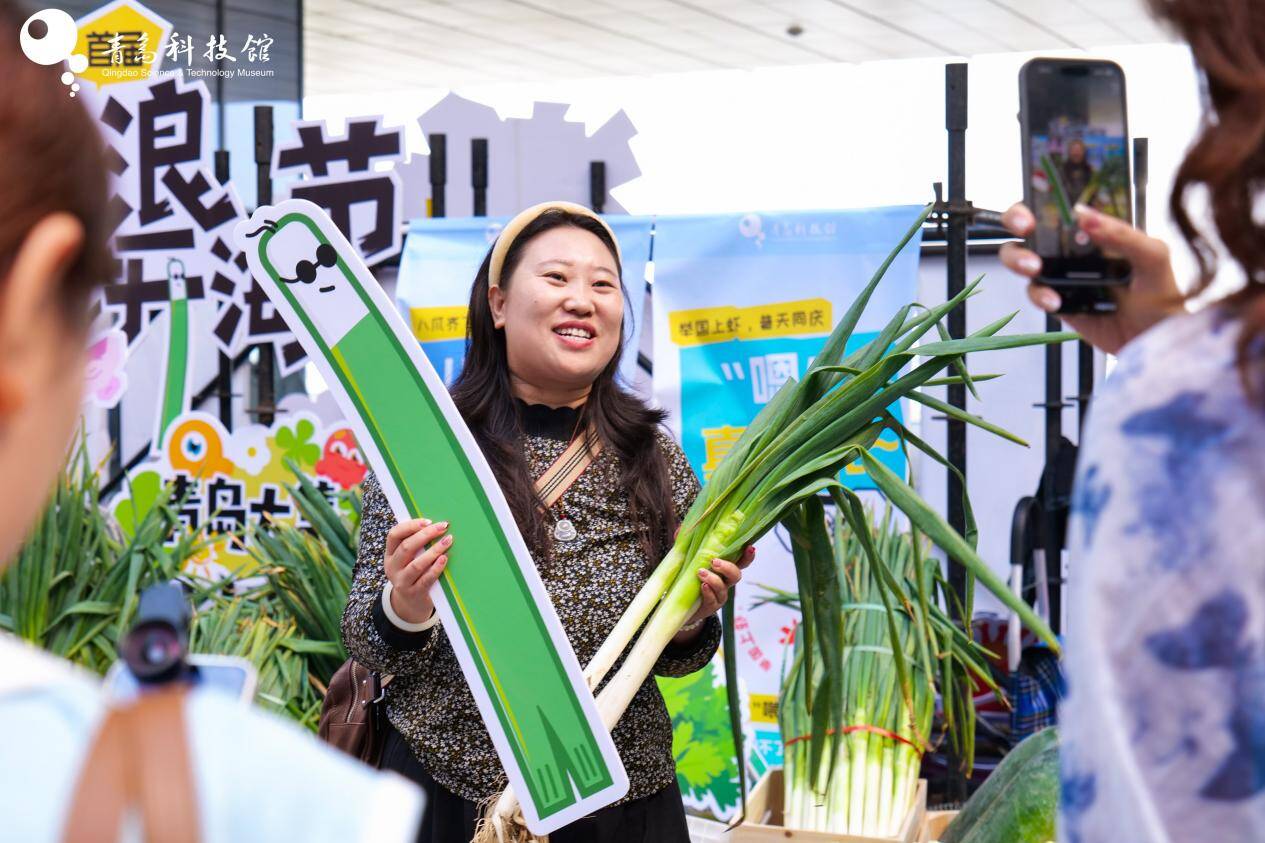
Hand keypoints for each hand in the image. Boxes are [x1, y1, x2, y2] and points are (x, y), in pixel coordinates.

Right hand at [383, 517, 452, 624]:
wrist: (410, 604)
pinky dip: (436, 568)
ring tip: (448, 541)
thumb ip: (415, 544)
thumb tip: (436, 525)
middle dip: (426, 535)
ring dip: (434, 551)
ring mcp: (401, 582)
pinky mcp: (414, 593)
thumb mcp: (408, 559)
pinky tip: (444, 559)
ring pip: (416, 564)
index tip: (428, 521)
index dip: (410, 526)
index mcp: (390, 554)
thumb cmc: (414, 573)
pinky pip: (426, 579)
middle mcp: (392, 567)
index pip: (394, 535)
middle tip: (443, 527)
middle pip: (406, 547)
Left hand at [674, 544, 756, 642]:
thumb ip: (685, 543)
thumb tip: (679, 531)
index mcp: (724, 568)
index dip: (748, 556)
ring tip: (700, 572)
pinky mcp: (710, 606)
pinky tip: (702, 586)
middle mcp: (725, 581)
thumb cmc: (687, 575)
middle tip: (714, 562)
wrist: (678, 601)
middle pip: (737, 575)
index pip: (741, 561)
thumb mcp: (685, 557)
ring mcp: (719, 595)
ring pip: (724, 588)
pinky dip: (708, 592)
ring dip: (714, 579)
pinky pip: (713, 600)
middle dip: (728, 567)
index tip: (750, 547)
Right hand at [998, 202, 1183, 354]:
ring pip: (1020, 258)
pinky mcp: (1056, 302)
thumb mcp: (1153, 256)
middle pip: (1028, 225)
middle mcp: (1072, 247)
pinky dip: (1039, 296)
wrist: (1155, 339)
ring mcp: (1061, 274)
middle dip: (1015, 221)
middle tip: (1026, 229)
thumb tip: (1086, 216)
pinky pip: (1035, 294)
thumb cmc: (1161, 294)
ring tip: (1035, 269)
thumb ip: (1123, 234)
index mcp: (1095, 229)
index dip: (1040, 195)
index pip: (1061, 202)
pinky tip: (1056, 301)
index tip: (1038, 198)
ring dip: (1019, 259)